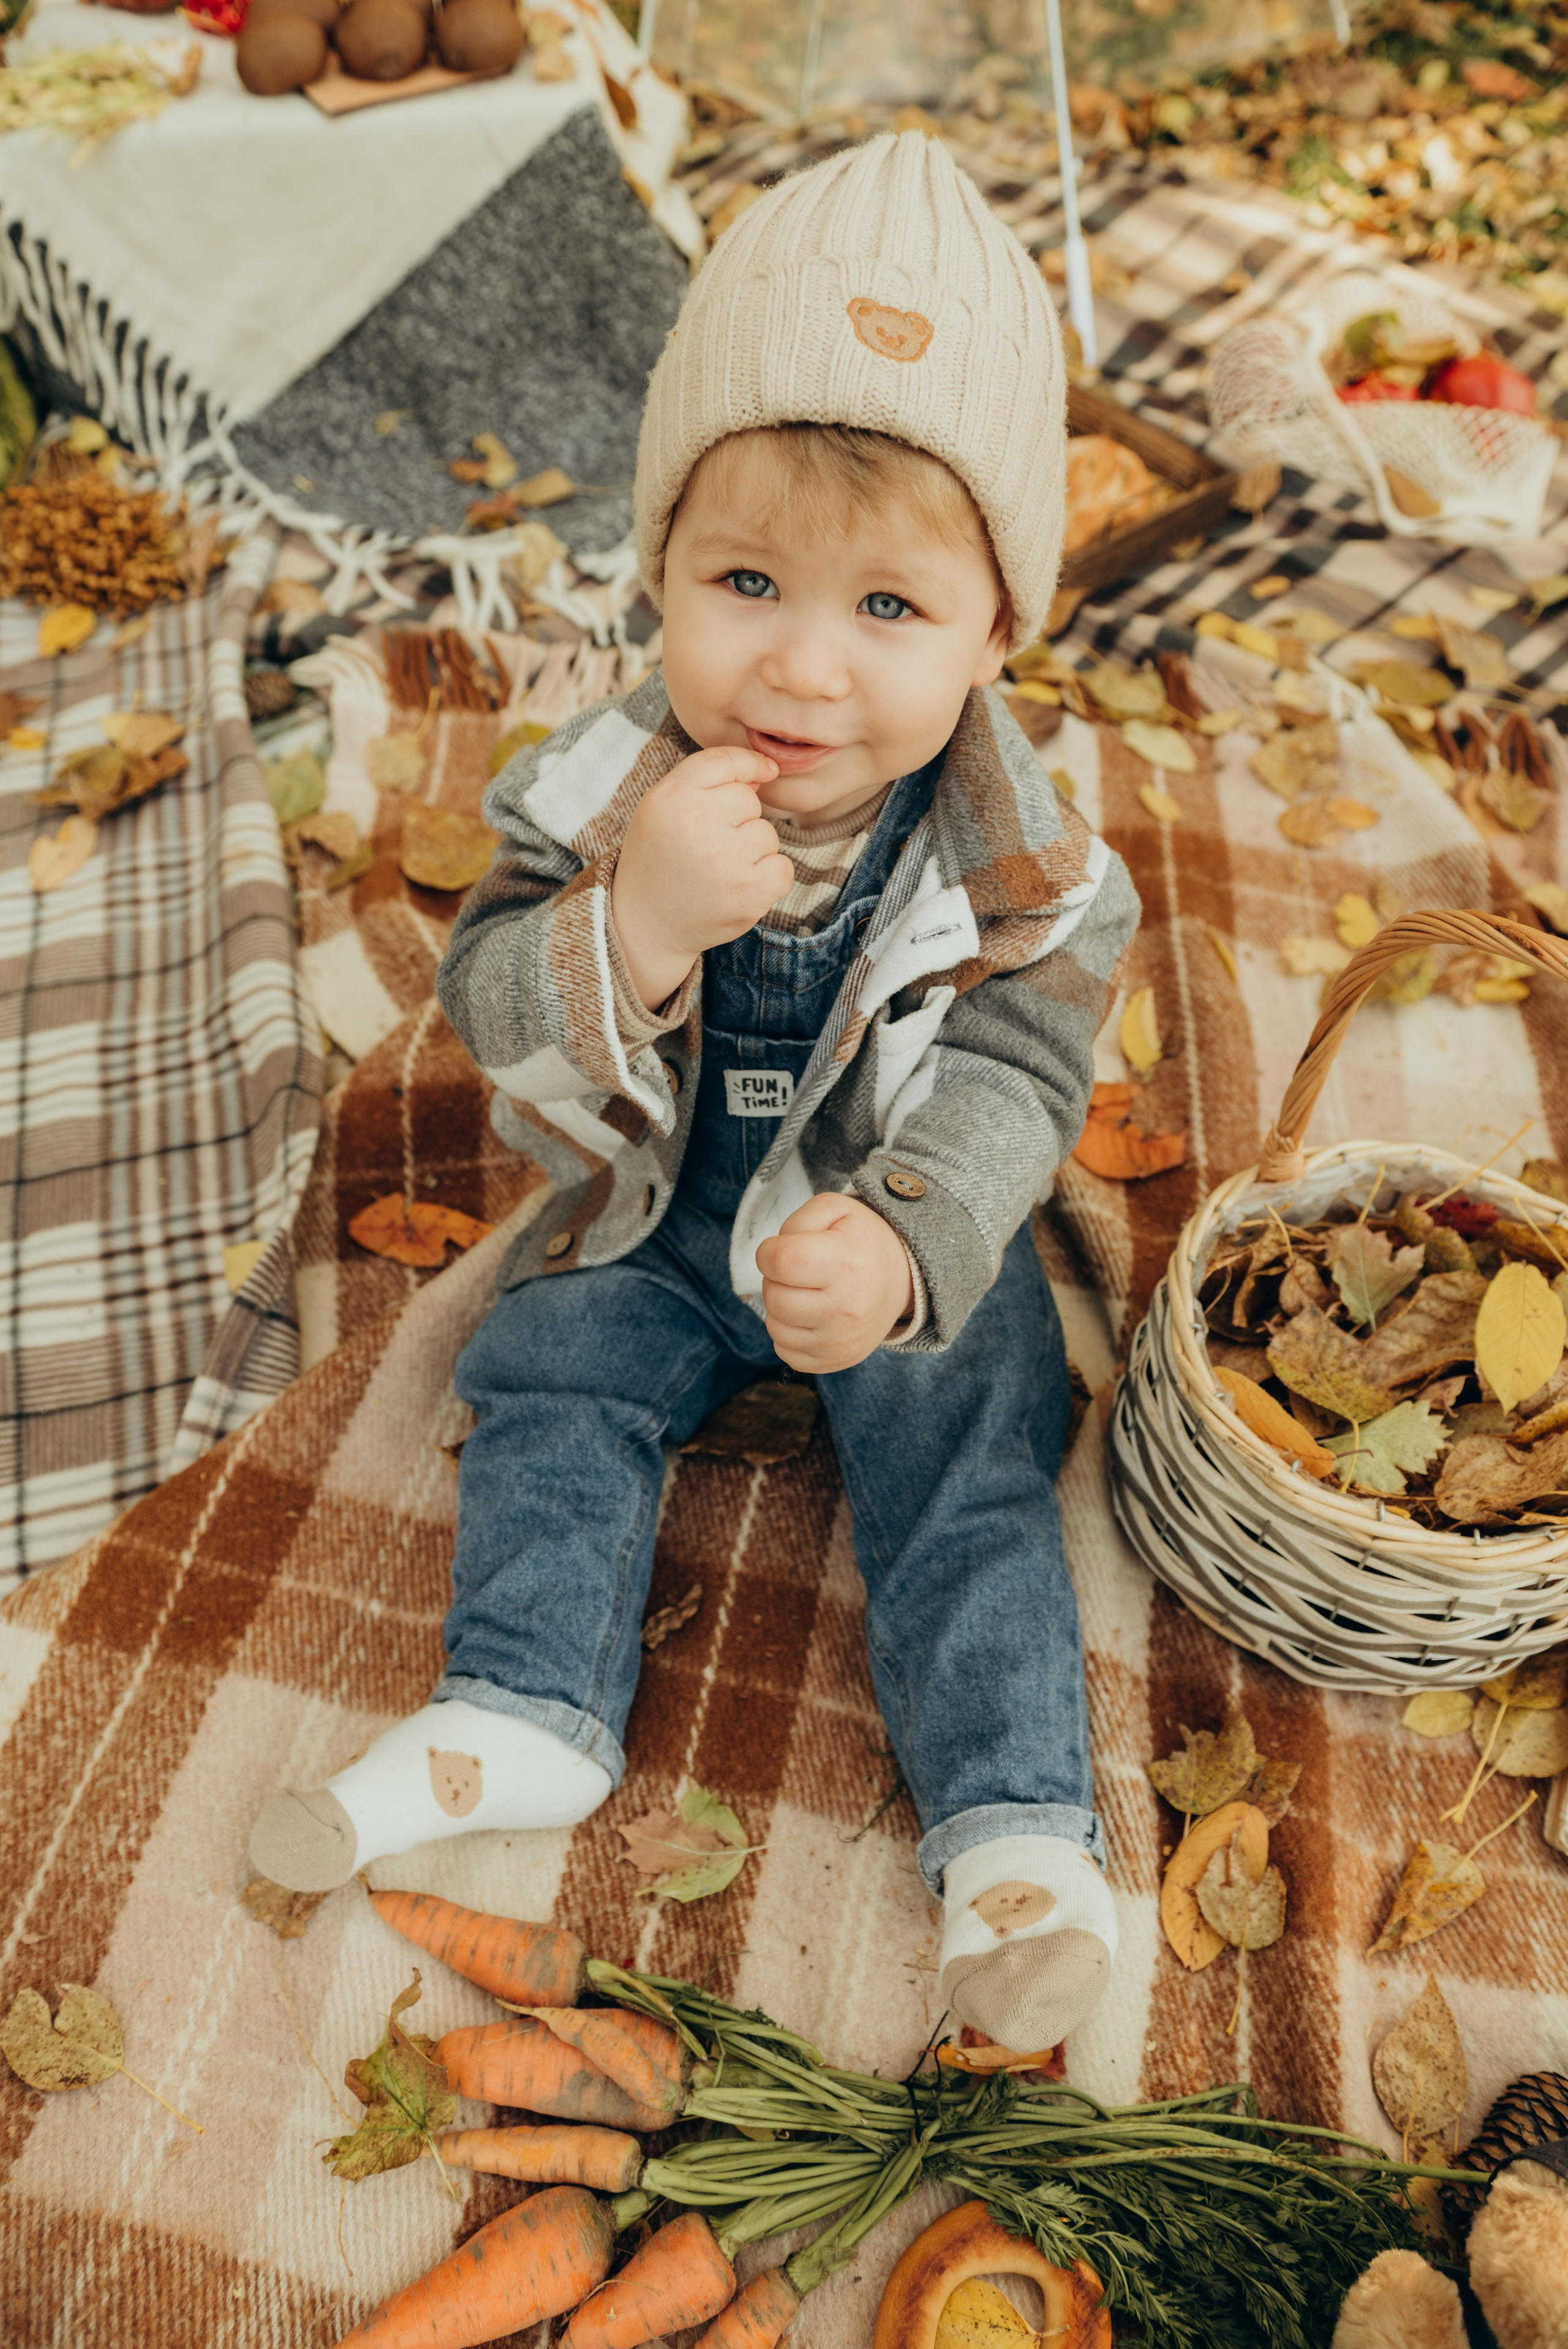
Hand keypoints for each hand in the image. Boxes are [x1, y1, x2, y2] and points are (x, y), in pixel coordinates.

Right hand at [611, 744, 794, 1011]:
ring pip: (767, 834)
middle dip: (738, 820)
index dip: (748, 765)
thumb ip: (707, 780)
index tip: (762, 773)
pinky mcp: (747, 893)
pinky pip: (783, 867)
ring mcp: (724, 859)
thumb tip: (765, 771)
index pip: (724, 761)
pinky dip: (768, 878)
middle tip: (707, 848)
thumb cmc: (659, 859)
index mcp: (671, 797)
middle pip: (749, 800)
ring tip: (718, 870)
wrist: (645, 924)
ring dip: (751, 851)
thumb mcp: (663, 807)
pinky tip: (738, 886)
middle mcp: (696, 823)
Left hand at [757, 1195, 914, 1373]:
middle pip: (774, 1298)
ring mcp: (842, 1340)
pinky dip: (789, 1333)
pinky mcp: (836, 1360)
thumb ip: (798, 1221)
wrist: (902, 1280)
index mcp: (846, 1263)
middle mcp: (847, 1308)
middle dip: (775, 1280)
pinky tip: (809, 1316)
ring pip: (775, 1328)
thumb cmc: (862, 1241)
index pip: (779, 1261)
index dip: (768, 1252)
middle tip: (797, 1272)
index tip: (780, 1250)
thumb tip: (773, 1256)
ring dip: (781, 1307)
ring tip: (805, 1293)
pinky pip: (785, 1352)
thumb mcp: (837, 1210)